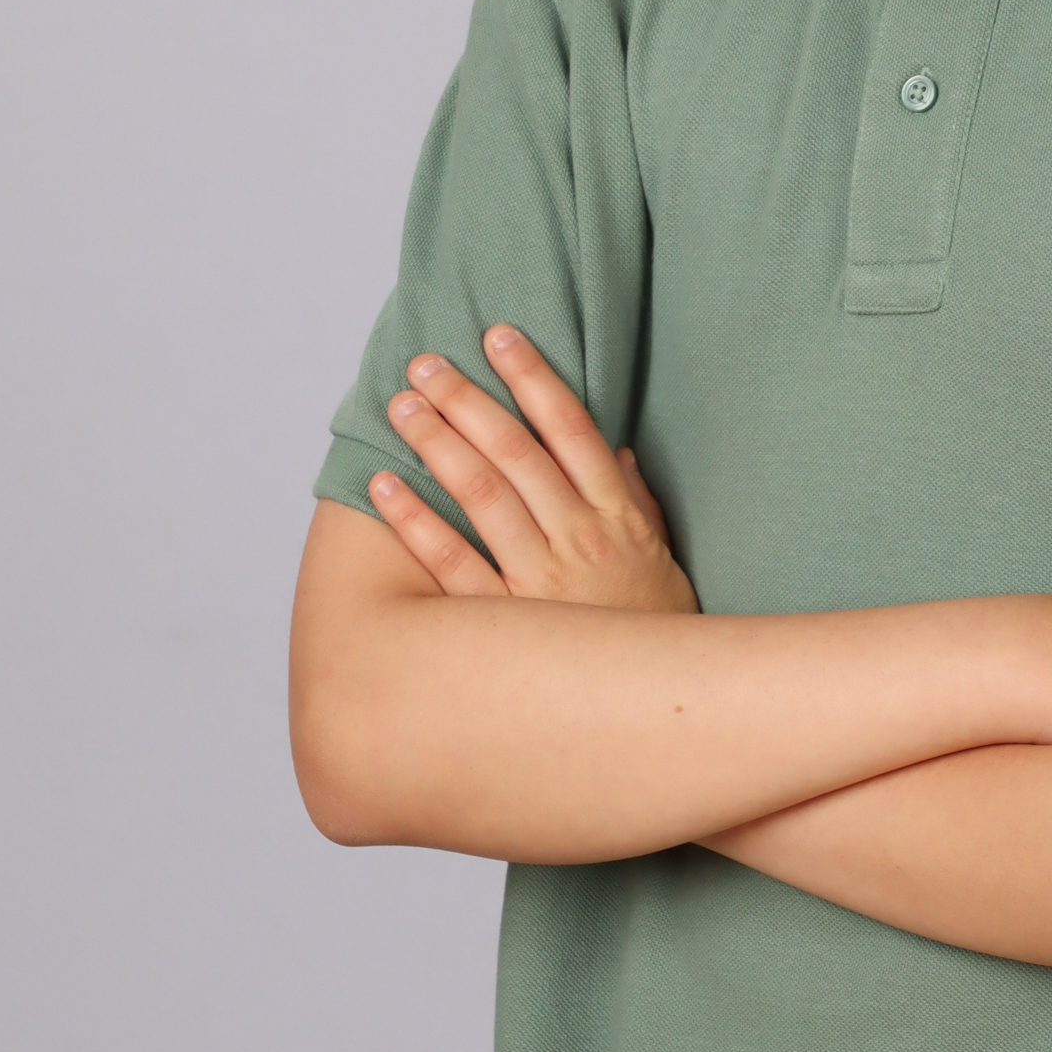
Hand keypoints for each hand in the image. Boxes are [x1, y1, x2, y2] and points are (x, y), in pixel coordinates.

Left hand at [367, 327, 697, 612]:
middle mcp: (579, 537)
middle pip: (515, 450)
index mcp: (618, 515)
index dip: (533, 377)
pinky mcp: (508, 624)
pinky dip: (415, 522)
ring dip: (437, 442)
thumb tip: (616, 454)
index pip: (571, 427)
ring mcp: (542, 580)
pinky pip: (450, 565)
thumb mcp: (663, 561)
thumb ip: (639, 505)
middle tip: (425, 364)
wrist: (667, 714)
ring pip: (481, 493)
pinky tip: (384, 488)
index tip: (499, 337)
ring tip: (402, 408)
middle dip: (467, 399)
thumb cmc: (658, 636)